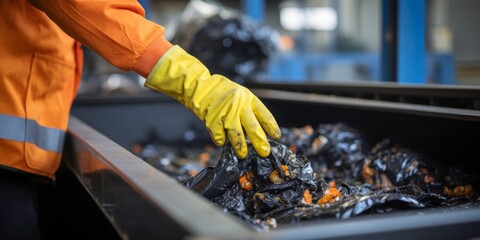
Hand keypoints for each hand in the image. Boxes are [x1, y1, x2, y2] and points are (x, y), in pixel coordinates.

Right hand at [145, 45, 280, 157]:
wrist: (200, 87)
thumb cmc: (222, 94)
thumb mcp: (240, 96)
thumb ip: (248, 111)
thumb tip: (257, 134)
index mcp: (248, 98)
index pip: (264, 114)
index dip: (271, 127)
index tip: (276, 137)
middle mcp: (239, 104)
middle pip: (252, 127)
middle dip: (259, 142)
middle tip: (264, 152)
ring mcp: (225, 111)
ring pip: (236, 133)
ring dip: (240, 146)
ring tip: (243, 155)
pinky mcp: (212, 119)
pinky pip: (219, 136)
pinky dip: (221, 141)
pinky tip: (222, 142)